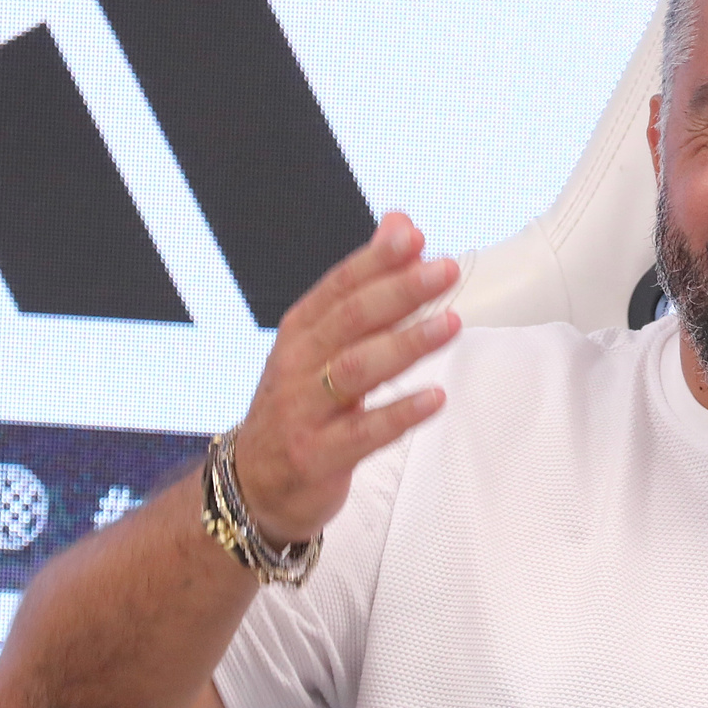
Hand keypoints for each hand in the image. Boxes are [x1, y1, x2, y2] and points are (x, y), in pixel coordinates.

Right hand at [231, 214, 459, 544]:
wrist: (255, 483)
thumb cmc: (300, 404)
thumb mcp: (320, 342)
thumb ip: (364, 285)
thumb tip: (400, 225)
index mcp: (301, 332)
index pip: (338, 286)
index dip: (376, 260)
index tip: (414, 237)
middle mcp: (298, 365)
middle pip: (349, 320)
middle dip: (399, 292)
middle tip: (445, 271)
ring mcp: (305, 411)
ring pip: (355, 370)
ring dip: (406, 344)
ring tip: (452, 324)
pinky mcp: (319, 455)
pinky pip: (364, 433)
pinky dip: (400, 414)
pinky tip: (436, 398)